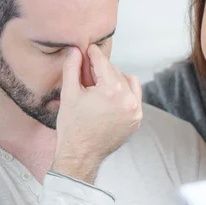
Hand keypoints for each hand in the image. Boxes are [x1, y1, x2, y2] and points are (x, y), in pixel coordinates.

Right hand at [52, 45, 142, 183]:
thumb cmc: (73, 127)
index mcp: (112, 91)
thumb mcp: (69, 94)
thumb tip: (75, 50)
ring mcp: (135, 110)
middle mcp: (128, 99)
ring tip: (99, 86)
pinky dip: (124, 93)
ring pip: (128, 81)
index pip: (103, 62)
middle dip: (101, 69)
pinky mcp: (137, 119)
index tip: (88, 49)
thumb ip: (72, 68)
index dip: (93, 54)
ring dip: (115, 79)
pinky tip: (109, 97)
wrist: (81, 155)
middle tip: (87, 71)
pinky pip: (134, 97)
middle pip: (115, 71)